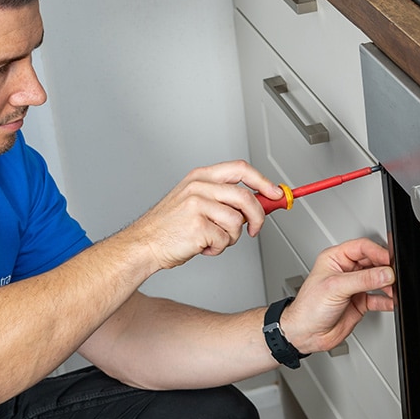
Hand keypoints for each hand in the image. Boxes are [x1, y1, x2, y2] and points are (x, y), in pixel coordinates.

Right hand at [125, 160, 283, 269]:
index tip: (276, 193)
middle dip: (258, 216)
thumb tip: (259, 201)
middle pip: (246, 197)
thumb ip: (223, 197)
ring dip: (230, 237)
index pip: (240, 169)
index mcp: (200, 177)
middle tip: (254, 229)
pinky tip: (201, 246)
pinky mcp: (198, 225)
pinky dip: (217, 249)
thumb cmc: (169, 227)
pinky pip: (224, 239)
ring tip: (212, 239)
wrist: (143, 244)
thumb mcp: (194, 200)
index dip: (263, 181)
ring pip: (237, 222)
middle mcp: (199, 187)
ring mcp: (197, 205)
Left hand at [281, 238, 394, 354]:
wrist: (305, 333)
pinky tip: (391, 302)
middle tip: (394, 276)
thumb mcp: (335, 287)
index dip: (378, 252)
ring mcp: (354, 286)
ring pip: (378, 279)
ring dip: (388, 284)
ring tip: (393, 290)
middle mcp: (346, 270)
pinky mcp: (360, 302)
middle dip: (385, 268)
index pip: (362, 247)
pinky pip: (378, 298)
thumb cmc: (308, 307)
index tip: (390, 261)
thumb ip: (363, 279)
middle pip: (373, 262)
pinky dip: (386, 300)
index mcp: (335, 258)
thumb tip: (385, 273)